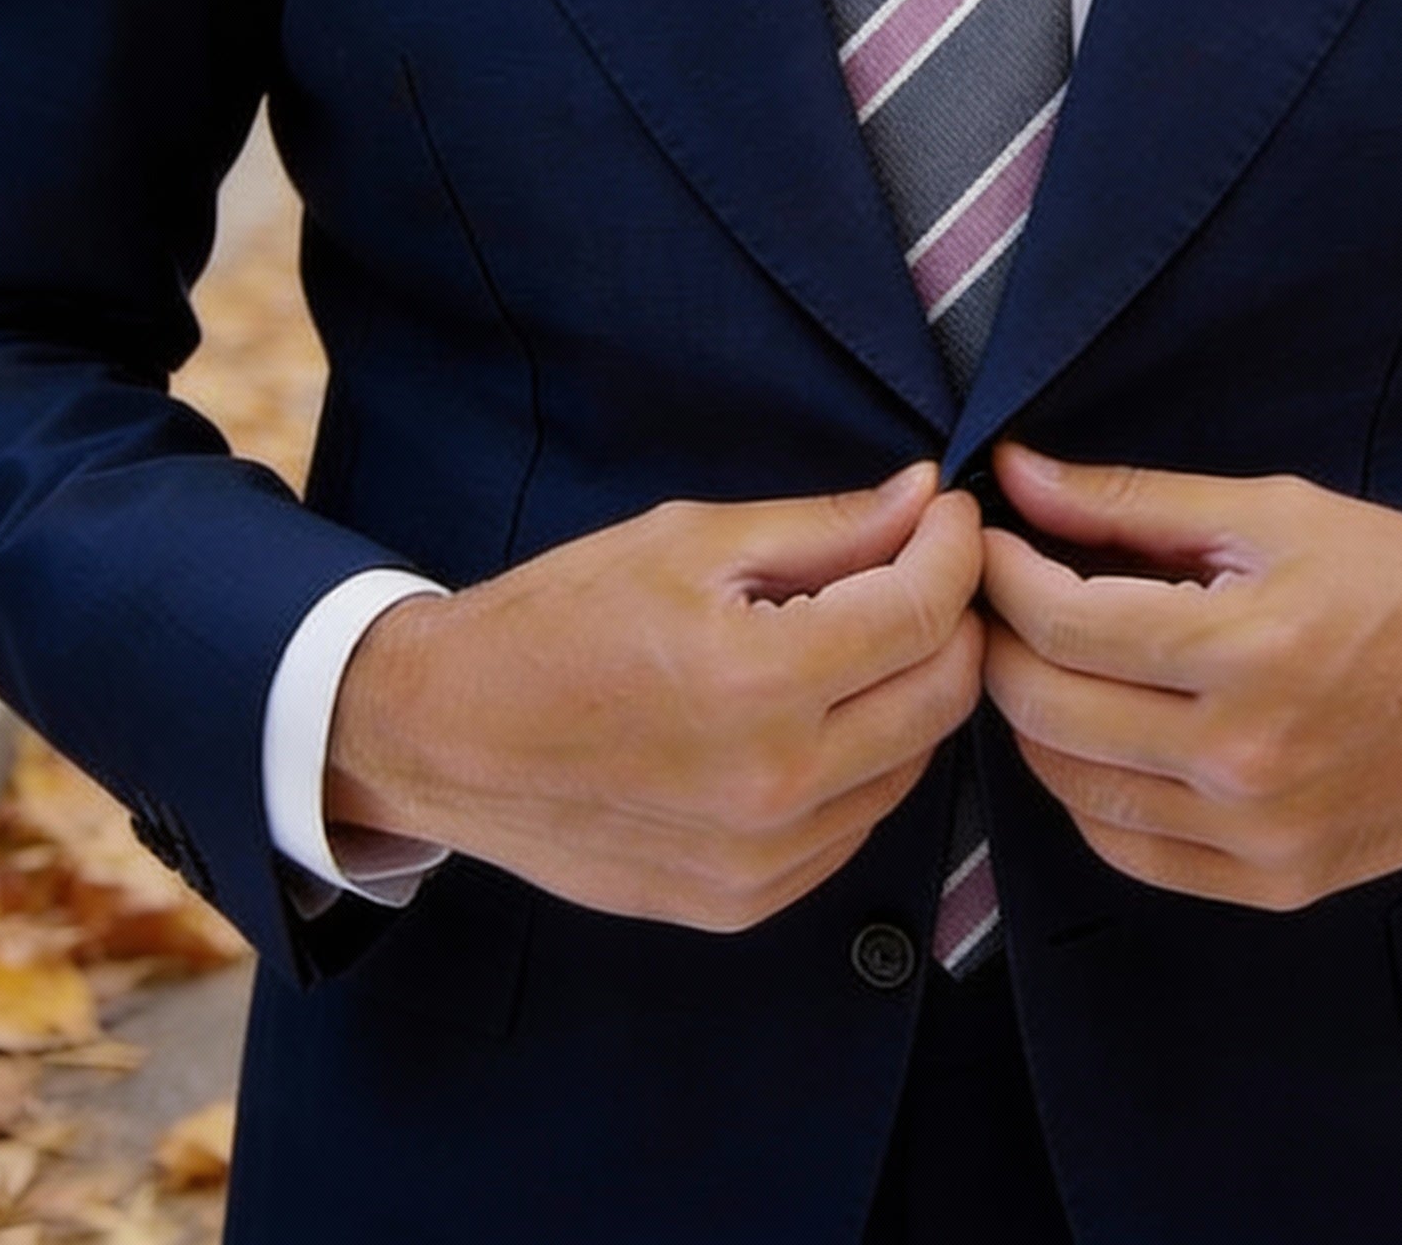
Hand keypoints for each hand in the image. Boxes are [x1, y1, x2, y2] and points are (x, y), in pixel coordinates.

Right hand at [326, 465, 984, 931]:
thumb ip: (824, 527)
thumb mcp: (690, 542)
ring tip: (863, 635)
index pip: (923, 613)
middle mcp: (775, 786)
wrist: (446, 736)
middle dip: (953, 617)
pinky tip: (819, 712)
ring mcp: (763, 860)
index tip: (949, 515)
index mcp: (758, 683)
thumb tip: (922, 499)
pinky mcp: (745, 901)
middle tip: (923, 567)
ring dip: (912, 690)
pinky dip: (865, 761)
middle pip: (943, 695)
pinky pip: (857, 824)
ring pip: (913, 764)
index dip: (955, 550)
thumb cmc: (558, 623)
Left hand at [981, 445, 1401, 911]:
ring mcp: (1257, 835)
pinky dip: (1088, 791)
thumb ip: (1132, 501)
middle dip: (1000, 642)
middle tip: (999, 597)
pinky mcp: (1272, 883)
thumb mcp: (1274, 513)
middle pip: (1048, 708)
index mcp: (1249, 649)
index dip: (1002, 574)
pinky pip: (1128, 849)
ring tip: (1044, 659)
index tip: (990, 540)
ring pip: (1072, 787)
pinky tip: (1098, 735)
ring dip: (1034, 718)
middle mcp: (1246, 758)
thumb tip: (1019, 474)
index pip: (1062, 622)